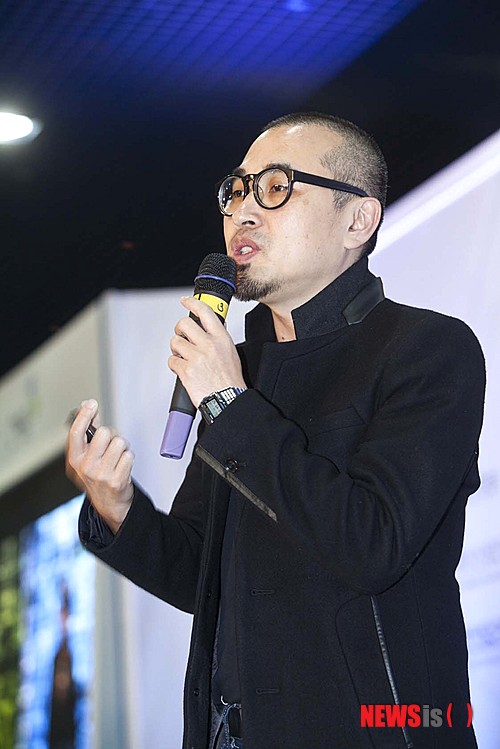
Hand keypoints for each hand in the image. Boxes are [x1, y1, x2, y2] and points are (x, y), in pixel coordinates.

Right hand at [65, 399, 133, 532]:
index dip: (84, 415)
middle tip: (110, 448)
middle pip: (104, 433)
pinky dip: (129, 457)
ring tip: (117, 458)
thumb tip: (87, 408)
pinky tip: (122, 467)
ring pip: (119, 442)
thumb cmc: (98, 476)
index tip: (91, 404)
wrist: (109, 504)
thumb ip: (87, 432)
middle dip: (111, 436)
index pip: (76, 432)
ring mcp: (101, 474)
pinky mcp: (117, 479)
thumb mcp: (87, 457)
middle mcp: (85, 466)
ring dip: (122, 447)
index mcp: (75, 459)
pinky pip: (129, 455)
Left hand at [168, 296, 245, 407]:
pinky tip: (185, 370)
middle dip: (179, 330)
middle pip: (183, 324)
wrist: (228, 400)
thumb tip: (211, 326)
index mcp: (221, 338)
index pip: (205, 312)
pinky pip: (172, 361)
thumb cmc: (230, 380)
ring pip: (175, 342)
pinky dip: (175, 365)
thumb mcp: (231, 352)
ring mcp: (196, 357)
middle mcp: (208, 345)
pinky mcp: (186, 370)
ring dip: (177, 350)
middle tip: (182, 337)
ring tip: (185, 358)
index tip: (185, 301)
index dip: (192, 303)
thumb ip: (219, 338)